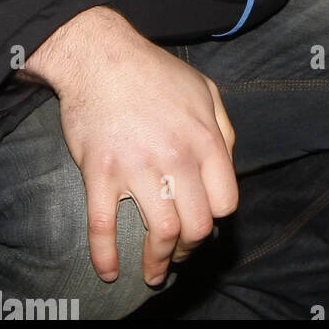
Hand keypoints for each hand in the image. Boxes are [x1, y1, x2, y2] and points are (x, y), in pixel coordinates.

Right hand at [21, 7, 237, 285]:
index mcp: (205, 139)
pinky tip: (110, 271)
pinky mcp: (100, 172)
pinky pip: (103, 227)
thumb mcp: (205, 90)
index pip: (225, 201)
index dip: (217, 219)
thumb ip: (223, 128)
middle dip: (190, 249)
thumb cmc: (154, 73)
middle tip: (179, 255)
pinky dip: (106, 257)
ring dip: (157, 262)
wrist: (101, 56)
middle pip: (196, 225)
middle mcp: (176, 156)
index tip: (205, 224)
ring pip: (160, 232)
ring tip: (153, 272)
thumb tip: (228, 165)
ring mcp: (137, 166)